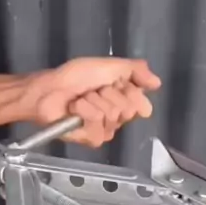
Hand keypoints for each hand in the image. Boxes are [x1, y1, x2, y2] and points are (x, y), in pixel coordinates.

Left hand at [27, 56, 160, 146]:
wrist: (49, 89)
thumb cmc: (75, 77)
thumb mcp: (109, 65)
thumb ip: (135, 70)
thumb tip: (157, 83)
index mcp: (125, 100)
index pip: (142, 103)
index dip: (127, 89)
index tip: (113, 81)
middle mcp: (118, 117)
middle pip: (128, 109)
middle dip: (108, 93)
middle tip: (94, 90)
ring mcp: (106, 129)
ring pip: (112, 116)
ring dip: (93, 101)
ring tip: (82, 99)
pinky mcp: (92, 139)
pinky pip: (98, 127)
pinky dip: (84, 112)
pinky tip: (75, 110)